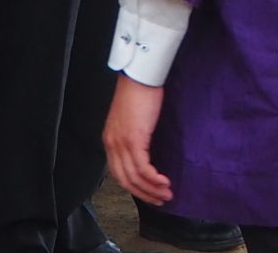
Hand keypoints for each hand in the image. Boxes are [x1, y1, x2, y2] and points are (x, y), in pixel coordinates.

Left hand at [103, 73, 171, 205]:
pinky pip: (143, 169)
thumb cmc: (140, 92)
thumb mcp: (133, 119)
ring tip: (167, 193)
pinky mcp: (134, 140)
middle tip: (160, 199)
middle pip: (125, 180)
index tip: (149, 192)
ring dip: (152, 189)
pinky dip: (154, 179)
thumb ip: (135, 136)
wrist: (140, 77)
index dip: (134, 187)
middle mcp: (112, 144)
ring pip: (135, 177)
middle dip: (143, 193)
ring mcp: (122, 143)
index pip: (118, 172)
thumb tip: (148, 152)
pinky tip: (164, 182)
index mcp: (110, 140)